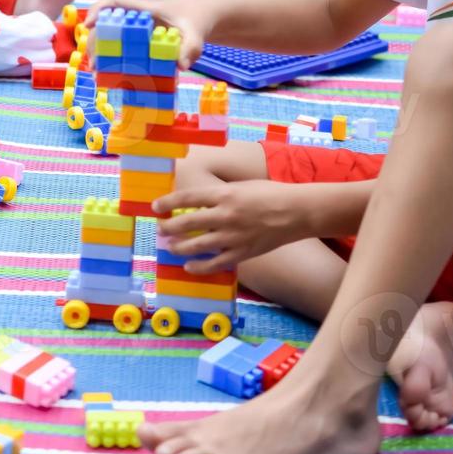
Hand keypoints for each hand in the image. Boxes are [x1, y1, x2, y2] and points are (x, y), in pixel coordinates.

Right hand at [84, 0, 207, 68]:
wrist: (208, 20)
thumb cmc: (199, 20)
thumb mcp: (196, 34)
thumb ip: (191, 48)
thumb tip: (181, 65)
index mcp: (146, 10)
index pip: (115, 3)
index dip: (97, 11)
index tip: (87, 26)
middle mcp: (138, 20)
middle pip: (108, 26)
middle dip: (96, 43)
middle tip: (93, 65)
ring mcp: (140, 33)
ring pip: (114, 40)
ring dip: (103, 55)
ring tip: (98, 74)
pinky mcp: (145, 45)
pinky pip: (126, 51)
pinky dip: (117, 63)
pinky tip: (115, 77)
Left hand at [153, 181, 305, 273]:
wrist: (297, 212)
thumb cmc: (271, 194)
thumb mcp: (242, 187)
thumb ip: (221, 196)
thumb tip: (198, 203)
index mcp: (224, 194)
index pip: (187, 198)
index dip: (168, 202)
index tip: (155, 207)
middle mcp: (225, 215)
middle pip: (187, 223)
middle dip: (169, 228)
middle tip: (161, 230)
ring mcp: (233, 236)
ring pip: (196, 246)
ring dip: (179, 247)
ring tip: (170, 247)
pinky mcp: (242, 253)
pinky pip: (215, 263)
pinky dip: (198, 266)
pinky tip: (188, 266)